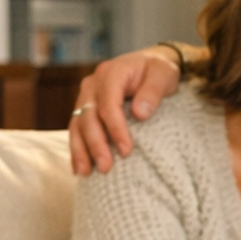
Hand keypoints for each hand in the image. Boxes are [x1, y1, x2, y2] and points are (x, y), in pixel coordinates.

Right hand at [69, 46, 184, 175]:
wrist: (149, 66)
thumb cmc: (158, 71)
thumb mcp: (164, 75)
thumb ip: (153, 91)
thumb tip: (139, 114)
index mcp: (113, 72)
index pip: (108, 103)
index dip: (115, 128)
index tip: (127, 150)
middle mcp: (93, 84)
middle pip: (88, 116)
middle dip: (96, 144)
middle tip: (106, 167)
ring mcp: (86, 97)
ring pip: (77, 124)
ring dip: (81, 150)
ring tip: (87, 173)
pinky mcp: (85, 109)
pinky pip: (76, 129)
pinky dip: (77, 149)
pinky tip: (80, 168)